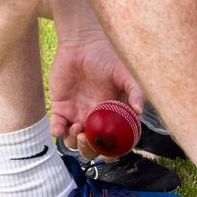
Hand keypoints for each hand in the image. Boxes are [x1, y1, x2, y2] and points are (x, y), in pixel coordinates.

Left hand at [48, 29, 143, 152]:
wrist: (82, 43)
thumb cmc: (106, 57)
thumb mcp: (124, 73)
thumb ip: (135, 91)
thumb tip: (140, 111)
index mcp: (111, 113)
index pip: (111, 140)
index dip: (111, 151)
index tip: (109, 153)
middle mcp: (94, 117)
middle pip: (90, 146)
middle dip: (89, 149)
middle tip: (87, 138)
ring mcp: (76, 113)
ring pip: (72, 141)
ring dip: (74, 142)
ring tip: (76, 128)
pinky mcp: (60, 107)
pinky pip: (56, 127)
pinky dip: (57, 131)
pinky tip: (61, 126)